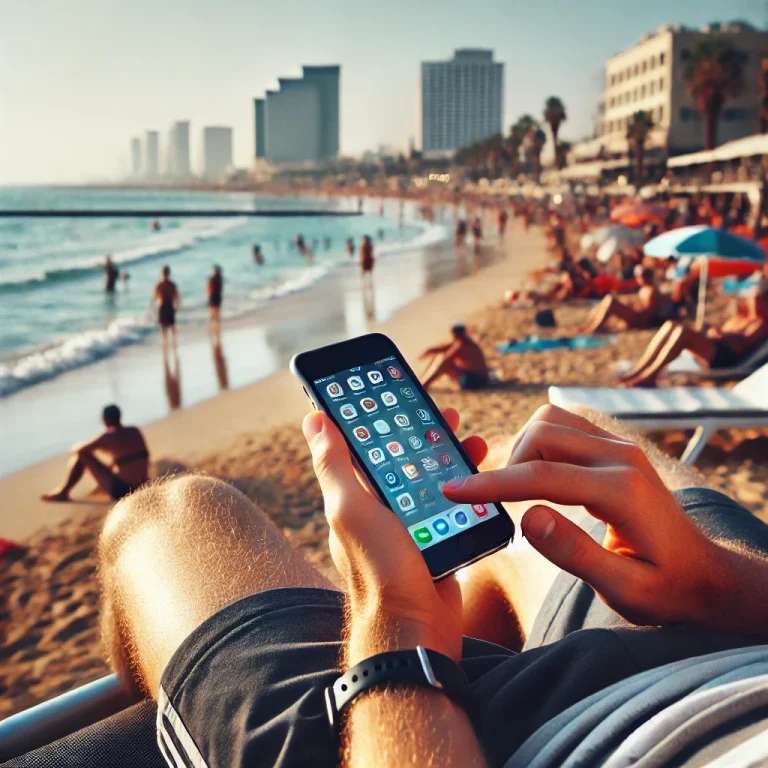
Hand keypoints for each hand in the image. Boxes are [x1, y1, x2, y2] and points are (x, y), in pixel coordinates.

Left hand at [303, 408, 487, 664]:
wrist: (415, 628)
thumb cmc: (379, 568)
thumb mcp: (350, 509)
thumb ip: (334, 464)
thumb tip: (313, 417)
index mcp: (355, 497)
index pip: (362, 446)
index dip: (376, 418)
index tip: (395, 393)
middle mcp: (379, 508)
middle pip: (402, 458)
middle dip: (421, 433)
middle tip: (444, 412)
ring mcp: (409, 525)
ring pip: (429, 479)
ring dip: (447, 456)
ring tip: (469, 437)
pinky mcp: (436, 539)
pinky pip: (450, 505)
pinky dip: (463, 486)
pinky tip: (481, 474)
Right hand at [443, 405, 721, 627]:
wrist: (703, 573)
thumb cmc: (665, 587)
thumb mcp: (623, 588)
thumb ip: (573, 552)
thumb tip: (526, 517)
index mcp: (622, 491)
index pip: (541, 476)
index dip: (491, 484)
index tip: (453, 490)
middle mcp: (622, 457)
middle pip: (541, 436)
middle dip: (507, 467)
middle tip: (497, 503)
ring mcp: (621, 446)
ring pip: (549, 421)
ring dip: (522, 451)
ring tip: (518, 491)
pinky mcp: (616, 446)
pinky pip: (563, 425)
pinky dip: (538, 443)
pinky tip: (537, 475)